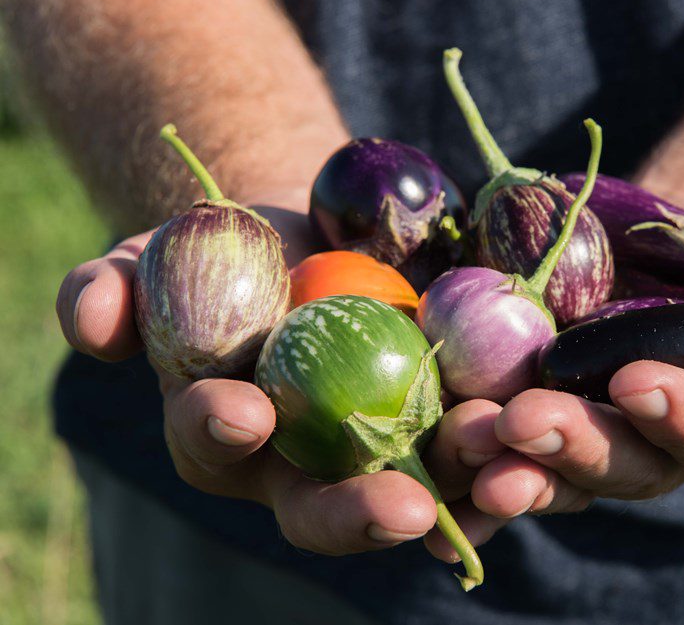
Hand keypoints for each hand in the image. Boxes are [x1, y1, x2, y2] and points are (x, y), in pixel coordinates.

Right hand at [54, 198, 498, 557]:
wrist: (311, 236)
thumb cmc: (225, 255)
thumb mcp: (160, 257)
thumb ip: (114, 290)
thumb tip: (87, 317)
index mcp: (228, 432)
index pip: (215, 445)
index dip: (221, 431)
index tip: (241, 408)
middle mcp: (303, 462)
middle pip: (325, 505)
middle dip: (358, 510)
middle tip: (399, 506)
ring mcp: (378, 448)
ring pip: (414, 487)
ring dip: (453, 485)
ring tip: (491, 462)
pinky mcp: (442, 420)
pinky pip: (476, 453)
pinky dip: (504, 458)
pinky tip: (534, 457)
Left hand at [423, 196, 683, 560]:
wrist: (630, 224)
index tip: (645, 385)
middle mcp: (646, 443)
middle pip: (620, 467)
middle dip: (577, 450)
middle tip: (528, 424)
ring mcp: (572, 435)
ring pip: (544, 471)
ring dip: (504, 463)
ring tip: (467, 440)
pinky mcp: (508, 414)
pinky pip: (479, 452)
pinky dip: (451, 456)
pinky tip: (422, 448)